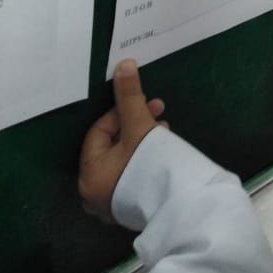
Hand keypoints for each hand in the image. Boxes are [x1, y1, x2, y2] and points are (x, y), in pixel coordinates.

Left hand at [78, 59, 167, 223]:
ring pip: (122, 160)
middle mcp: (93, 192)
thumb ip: (129, 96)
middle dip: (136, 125)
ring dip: (141, 141)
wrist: (183, 206)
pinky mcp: (128, 209)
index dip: (123, 112)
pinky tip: (160, 153)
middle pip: (111, 146)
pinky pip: (129, 176)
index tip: (149, 103)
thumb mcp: (140, 126)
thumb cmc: (153, 166)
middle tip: (159, 114)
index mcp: (89, 173)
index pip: (100, 131)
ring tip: (165, 132)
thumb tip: (123, 63)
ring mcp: (110, 204)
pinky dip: (141, 161)